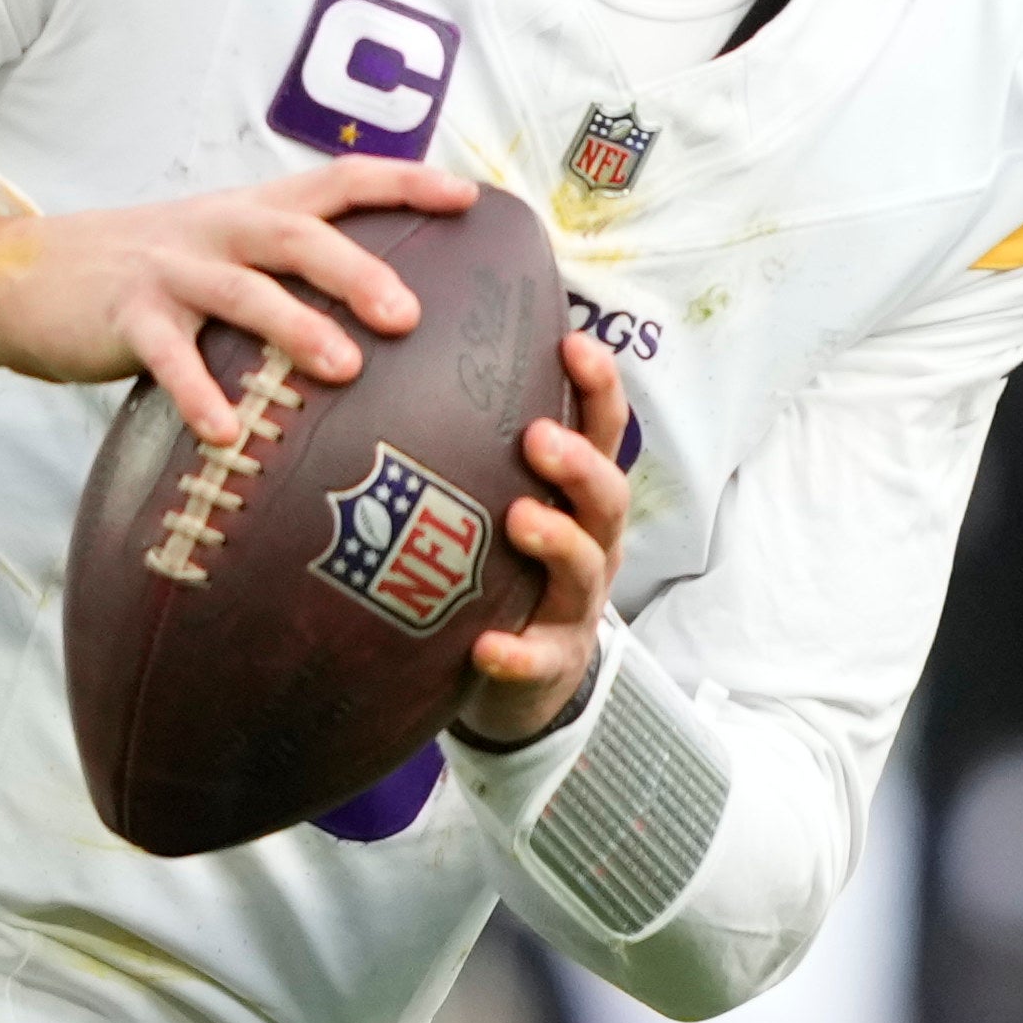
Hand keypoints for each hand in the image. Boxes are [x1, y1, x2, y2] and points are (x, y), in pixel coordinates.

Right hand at [0, 155, 470, 447]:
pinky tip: (226, 433)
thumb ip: (280, 272)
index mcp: (248, 212)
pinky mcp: (127, 318)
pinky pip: (170, 357)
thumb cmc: (139, 274)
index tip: (467, 198)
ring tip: (344, 368)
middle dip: (358, 269)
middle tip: (411, 314)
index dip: (403, 184)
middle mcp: (217, 231)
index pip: (338, 181)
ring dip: (297, 326)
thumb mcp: (214, 251)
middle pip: (298, 234)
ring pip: (243, 291)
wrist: (27, 272)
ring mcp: (171, 272)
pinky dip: (200, 394)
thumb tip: (370, 318)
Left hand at [456, 327, 631, 746]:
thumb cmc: (502, 570)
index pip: (602, 433)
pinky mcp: (548, 665)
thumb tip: (414, 353)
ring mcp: (572, 608)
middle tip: (537, 437)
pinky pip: (538, 660)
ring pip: (582, 570)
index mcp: (579, 500)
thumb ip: (477, 446)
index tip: (572, 342)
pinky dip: (516, 654)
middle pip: (608, 497)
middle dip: (578, 464)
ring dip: (556, 540)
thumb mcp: (501, 503)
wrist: (520, 680)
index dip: (597, 389)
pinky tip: (487, 646)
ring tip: (520, 520)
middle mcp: (590, 546)